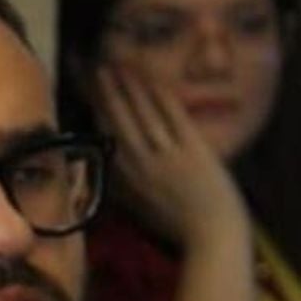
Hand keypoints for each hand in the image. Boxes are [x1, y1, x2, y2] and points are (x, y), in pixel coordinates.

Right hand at [93, 63, 253, 254]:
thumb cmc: (179, 225)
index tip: (89, 93)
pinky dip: (161, 96)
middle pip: (119, 121)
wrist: (211, 235)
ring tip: (118, 65)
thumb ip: (125, 185)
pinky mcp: (192, 150)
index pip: (106, 137)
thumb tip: (111, 164)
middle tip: (97, 67)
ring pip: (142, 115)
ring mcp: (166, 156)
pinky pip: (173, 117)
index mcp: (126, 178)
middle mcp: (140, 164)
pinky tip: (152, 79)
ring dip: (129, 88)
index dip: (97, 112)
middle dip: (108, 92)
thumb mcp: (141, 208)